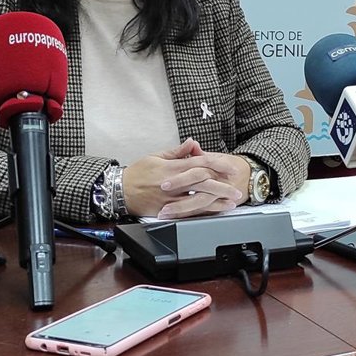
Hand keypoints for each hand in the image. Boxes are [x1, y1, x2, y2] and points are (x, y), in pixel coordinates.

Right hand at [122, 139, 246, 218]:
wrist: (119, 191)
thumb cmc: (137, 174)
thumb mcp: (156, 156)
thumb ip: (177, 152)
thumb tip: (193, 143)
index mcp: (172, 167)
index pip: (200, 162)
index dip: (218, 164)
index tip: (231, 167)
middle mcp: (173, 182)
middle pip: (203, 182)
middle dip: (222, 185)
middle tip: (237, 188)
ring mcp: (170, 198)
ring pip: (197, 199)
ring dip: (217, 201)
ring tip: (231, 203)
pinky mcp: (166, 210)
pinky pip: (187, 212)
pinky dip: (202, 212)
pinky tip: (213, 212)